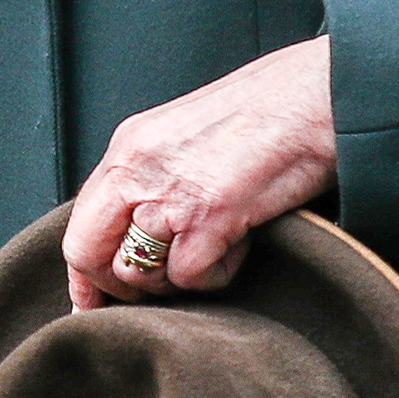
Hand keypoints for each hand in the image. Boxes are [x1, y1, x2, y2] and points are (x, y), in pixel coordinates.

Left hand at [62, 36, 334, 310]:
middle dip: (117, 288)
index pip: (78, 224)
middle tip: (157, 290)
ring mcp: (170, 192)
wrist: (319, 94)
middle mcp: (137, 167)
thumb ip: (152, 177)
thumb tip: (133, 234)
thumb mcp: (186, 136)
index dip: (85, 274)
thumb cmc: (267, 112)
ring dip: (175, 280)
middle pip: (89, 255)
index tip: (92, 303)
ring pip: (138, 274)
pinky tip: (239, 245)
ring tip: (214, 249)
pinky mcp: (209, 215)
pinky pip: (190, 279)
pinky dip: (216, 276)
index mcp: (128, 145)